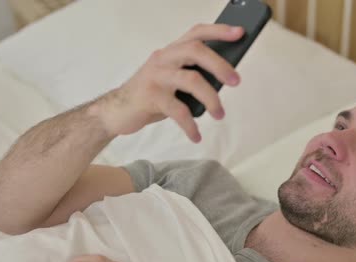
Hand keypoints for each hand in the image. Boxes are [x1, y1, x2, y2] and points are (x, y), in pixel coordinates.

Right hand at [95, 24, 244, 142]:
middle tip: (236, 81)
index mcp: (171, 52)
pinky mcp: (151, 97)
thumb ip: (192, 74)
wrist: (115, 111)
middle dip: (220, 65)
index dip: (219, 31)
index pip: (196, 33)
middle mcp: (163, 59)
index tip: (240, 33)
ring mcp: (156, 77)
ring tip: (220, 114)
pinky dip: (190, 126)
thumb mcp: (172, 79)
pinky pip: (179, 111)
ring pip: (192, 80)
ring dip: (211, 98)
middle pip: (196, 51)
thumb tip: (224, 79)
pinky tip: (196, 135)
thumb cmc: (150, 94)